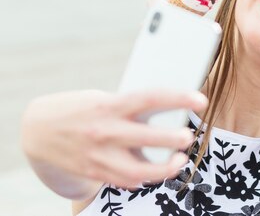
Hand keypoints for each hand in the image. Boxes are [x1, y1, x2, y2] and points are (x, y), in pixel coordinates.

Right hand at [21, 89, 207, 192]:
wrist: (39, 130)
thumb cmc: (83, 109)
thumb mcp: (105, 99)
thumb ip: (133, 107)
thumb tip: (172, 112)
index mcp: (110, 104)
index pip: (151, 98)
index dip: (179, 98)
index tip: (201, 100)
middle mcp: (105, 131)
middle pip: (145, 138)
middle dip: (172, 139)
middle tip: (188, 137)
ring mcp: (99, 155)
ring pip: (138, 171)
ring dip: (164, 169)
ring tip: (180, 161)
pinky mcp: (95, 173)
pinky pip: (125, 181)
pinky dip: (144, 178)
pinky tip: (155, 172)